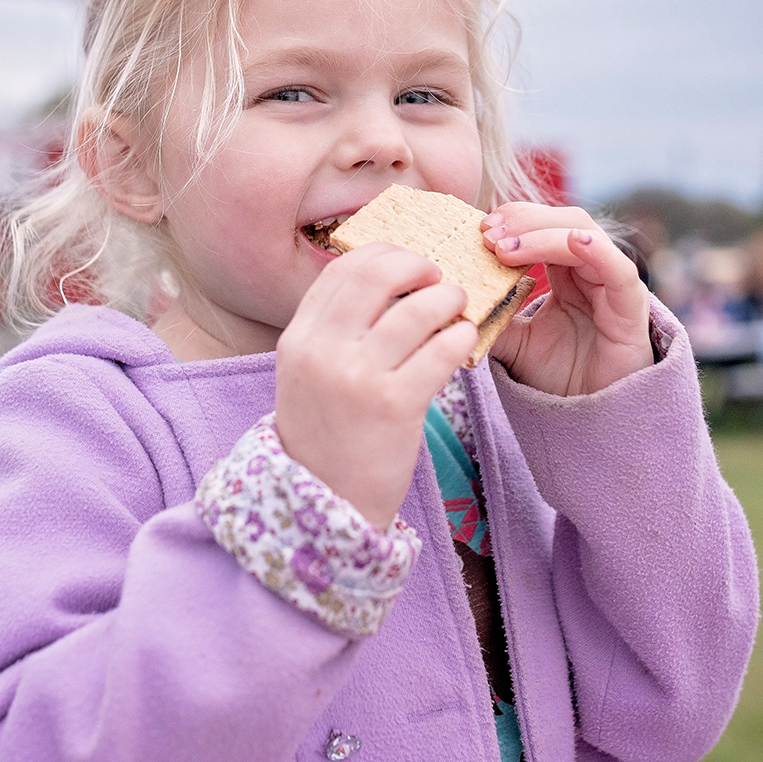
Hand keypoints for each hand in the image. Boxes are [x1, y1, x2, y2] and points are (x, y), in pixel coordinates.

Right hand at [274, 243, 476, 527]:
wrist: (325, 507)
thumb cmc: (327, 437)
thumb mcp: (308, 376)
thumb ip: (334, 331)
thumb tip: (385, 280)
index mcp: (298, 339)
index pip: (342, 270)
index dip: (383, 254)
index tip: (409, 262)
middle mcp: (322, 351)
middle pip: (377, 274)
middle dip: (418, 265)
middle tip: (439, 277)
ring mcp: (358, 378)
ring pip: (418, 309)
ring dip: (449, 299)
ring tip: (458, 309)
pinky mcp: (396, 405)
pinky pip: (442, 351)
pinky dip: (460, 337)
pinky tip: (464, 341)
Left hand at [481, 203, 652, 396]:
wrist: (589, 415)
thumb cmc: (559, 375)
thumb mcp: (512, 341)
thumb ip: (489, 316)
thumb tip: (451, 300)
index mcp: (564, 270)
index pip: (542, 226)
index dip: (514, 220)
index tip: (480, 228)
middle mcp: (590, 269)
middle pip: (561, 221)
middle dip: (523, 222)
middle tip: (488, 233)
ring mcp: (612, 283)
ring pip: (583, 236)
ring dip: (543, 235)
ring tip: (506, 248)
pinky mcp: (631, 305)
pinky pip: (619, 268)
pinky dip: (598, 250)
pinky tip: (573, 242)